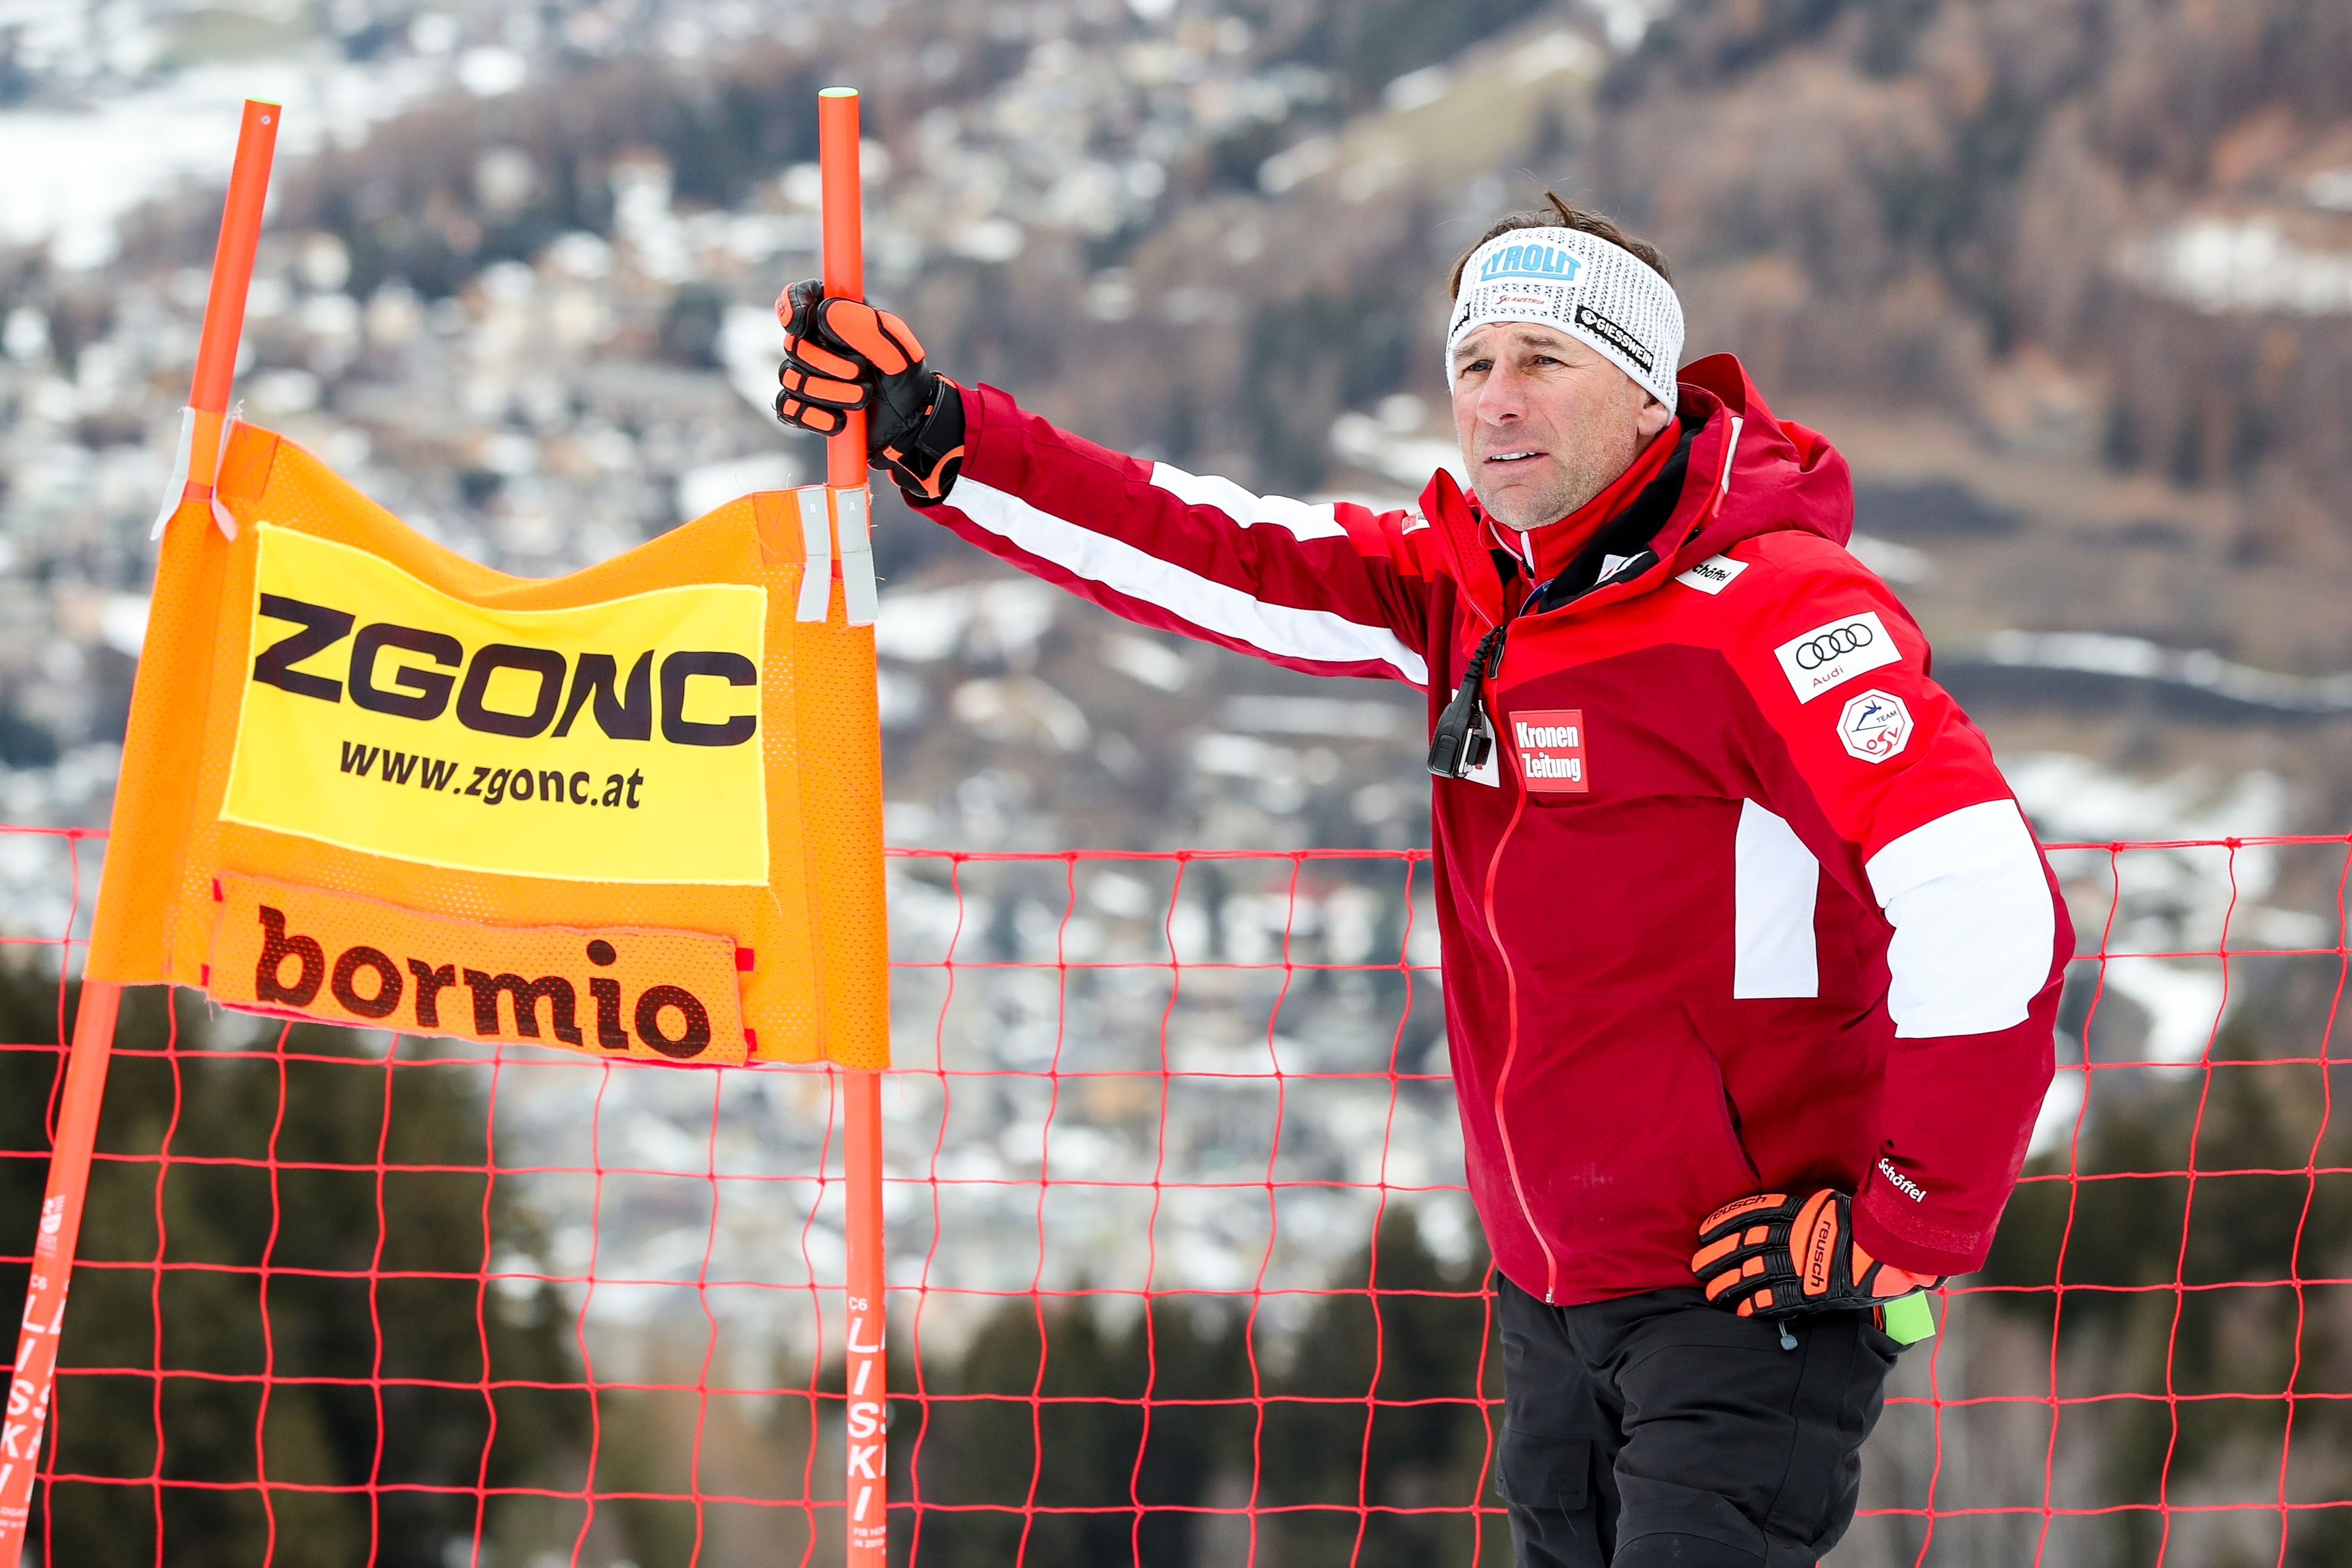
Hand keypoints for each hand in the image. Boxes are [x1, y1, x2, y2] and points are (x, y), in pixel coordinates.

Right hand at [774, 279, 965, 501]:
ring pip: (792, 379)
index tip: (801, 325)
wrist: (910, 423)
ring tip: (863, 397)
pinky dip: (814, 417)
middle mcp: (816, 343)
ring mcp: (807, 375)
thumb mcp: (895, 349)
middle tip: (861, 370)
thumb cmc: (904, 378)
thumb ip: (864, 326)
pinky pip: (789, 409)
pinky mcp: (805, 407)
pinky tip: (840, 421)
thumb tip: (823, 312)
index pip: (800, 296)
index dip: (792, 305)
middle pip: (793, 345)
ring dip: (831, 392)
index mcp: (836, 317)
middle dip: (827, 363)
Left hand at [1691, 1189, 1939, 1318]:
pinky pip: (1779, 1300)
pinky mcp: (1816, 1291)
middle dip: (1718, 1255)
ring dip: (1730, 1283)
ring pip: (1756, 1273)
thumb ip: (1807, 1211)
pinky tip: (1741, 1311)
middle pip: (1745, 1245)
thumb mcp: (1834, 1205)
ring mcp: (1805, 1265)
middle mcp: (1797, 1236)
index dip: (1724, 1223)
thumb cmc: (1871, 1224)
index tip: (1703, 1231)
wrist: (1900, 1248)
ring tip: (1710, 1291)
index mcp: (1801, 1211)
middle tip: (1695, 1264)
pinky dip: (1757, 1306)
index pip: (1752, 1213)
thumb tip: (1784, 1216)